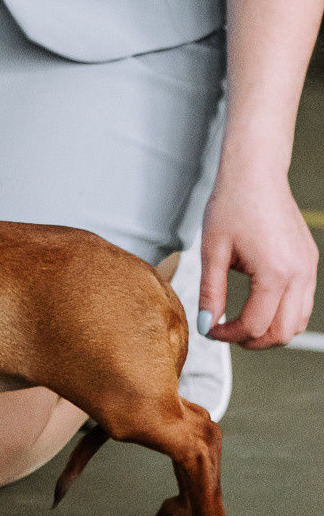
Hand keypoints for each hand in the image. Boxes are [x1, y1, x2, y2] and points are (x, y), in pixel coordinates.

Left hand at [199, 166, 317, 348]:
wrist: (255, 175)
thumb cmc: (232, 206)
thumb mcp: (213, 252)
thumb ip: (211, 292)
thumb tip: (207, 324)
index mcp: (275, 273)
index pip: (256, 326)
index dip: (229, 335)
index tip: (210, 330)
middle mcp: (299, 274)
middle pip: (284, 332)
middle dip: (253, 341)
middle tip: (225, 334)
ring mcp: (308, 268)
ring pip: (298, 321)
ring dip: (270, 330)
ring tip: (240, 323)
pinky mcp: (308, 262)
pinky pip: (303, 302)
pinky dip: (282, 313)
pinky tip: (257, 306)